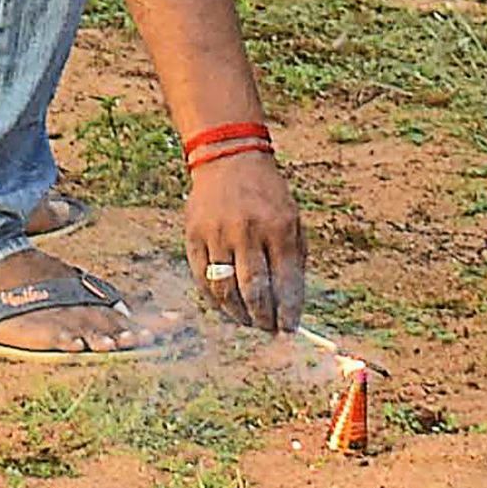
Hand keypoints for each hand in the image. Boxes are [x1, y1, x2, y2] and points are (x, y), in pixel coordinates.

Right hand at [185, 148, 307, 331]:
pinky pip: (202, 277)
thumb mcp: (292, 220)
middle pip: (254, 291)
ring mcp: (216, 233)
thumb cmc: (267, 195)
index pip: (285, 283)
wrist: (228, 158)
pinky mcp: (193, 234)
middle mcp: (246, 231)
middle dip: (264, 318)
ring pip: (225, 289)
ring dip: (239, 314)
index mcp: (278, 228)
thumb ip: (293, 261)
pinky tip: (225, 307)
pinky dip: (214, 299)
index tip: (289, 329)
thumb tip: (290, 305)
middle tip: (268, 328)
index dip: (288, 313)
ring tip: (248, 321)